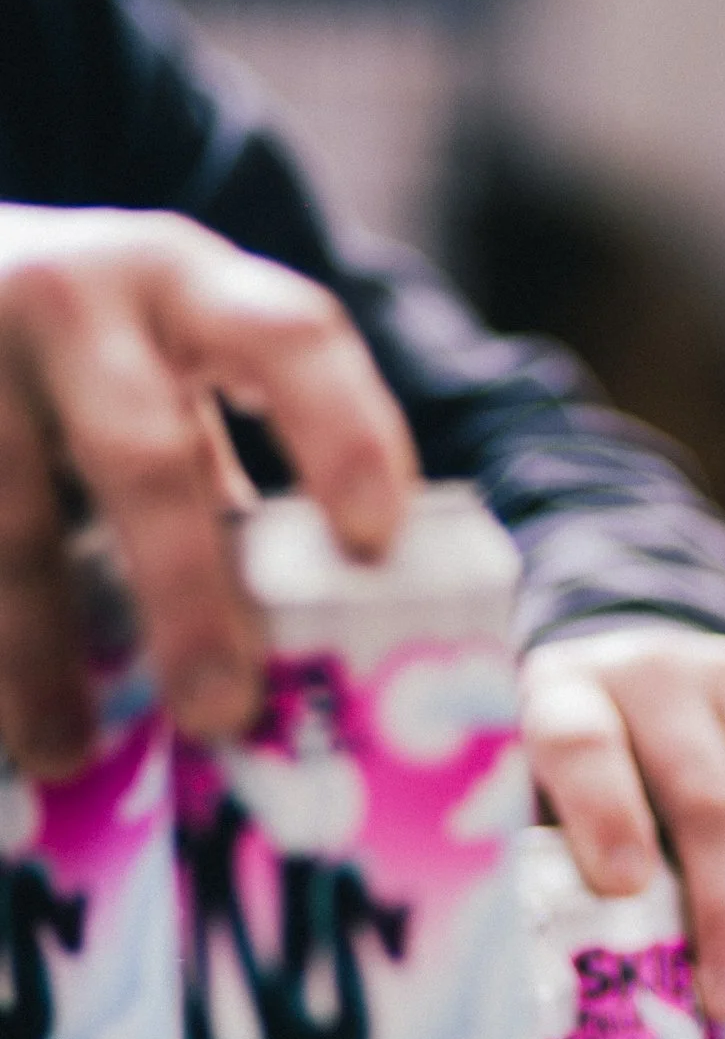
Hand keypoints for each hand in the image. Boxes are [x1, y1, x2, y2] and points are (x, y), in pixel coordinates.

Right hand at [0, 204, 415, 773]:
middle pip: (144, 459)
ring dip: (34, 649)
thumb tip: (317, 632)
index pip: (293, 342)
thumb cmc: (88, 340)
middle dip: (184, 595)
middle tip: (219, 713)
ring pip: (9, 520)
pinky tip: (0, 715)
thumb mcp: (163, 358)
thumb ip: (221, 464)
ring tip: (63, 752)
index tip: (374, 545)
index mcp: (190, 286)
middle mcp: (79, 299)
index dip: (344, 437)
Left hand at [520, 627, 724, 1020]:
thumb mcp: (548, 801)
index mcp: (568, 694)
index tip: (625, 894)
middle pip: (706, 797)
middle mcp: (660, 672)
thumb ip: (570, 868)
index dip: (608, 819)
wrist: (640, 663)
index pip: (585, 747)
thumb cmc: (589, 768)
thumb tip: (621, 981)